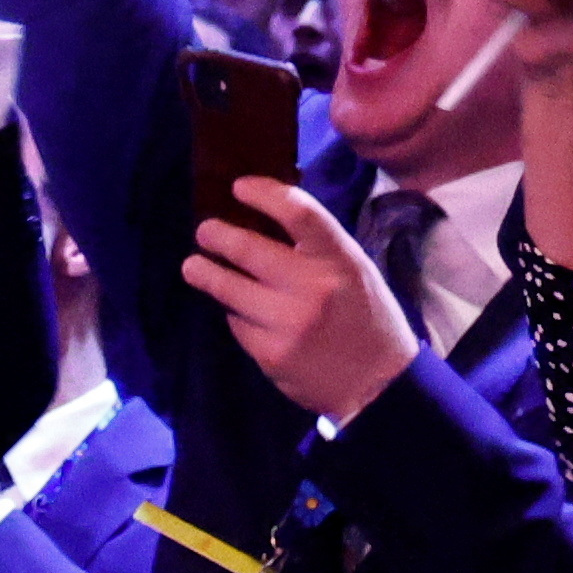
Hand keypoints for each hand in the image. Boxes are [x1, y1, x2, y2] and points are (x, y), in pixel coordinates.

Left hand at [179, 173, 417, 423]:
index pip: (300, 214)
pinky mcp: (269, 354)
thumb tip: (266, 216)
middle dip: (218, 236)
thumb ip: (318, 248)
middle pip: (249, 250)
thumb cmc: (366, 318)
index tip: (239, 186)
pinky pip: (237, 324)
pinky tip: (236, 310)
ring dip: (205, 274)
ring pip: (229, 290)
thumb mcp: (355, 272)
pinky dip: (234, 314)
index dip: (265, 194)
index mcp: (341, 260)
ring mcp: (288, 323)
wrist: (378, 385)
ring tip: (193, 266)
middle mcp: (314, 288)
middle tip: (205, 231)